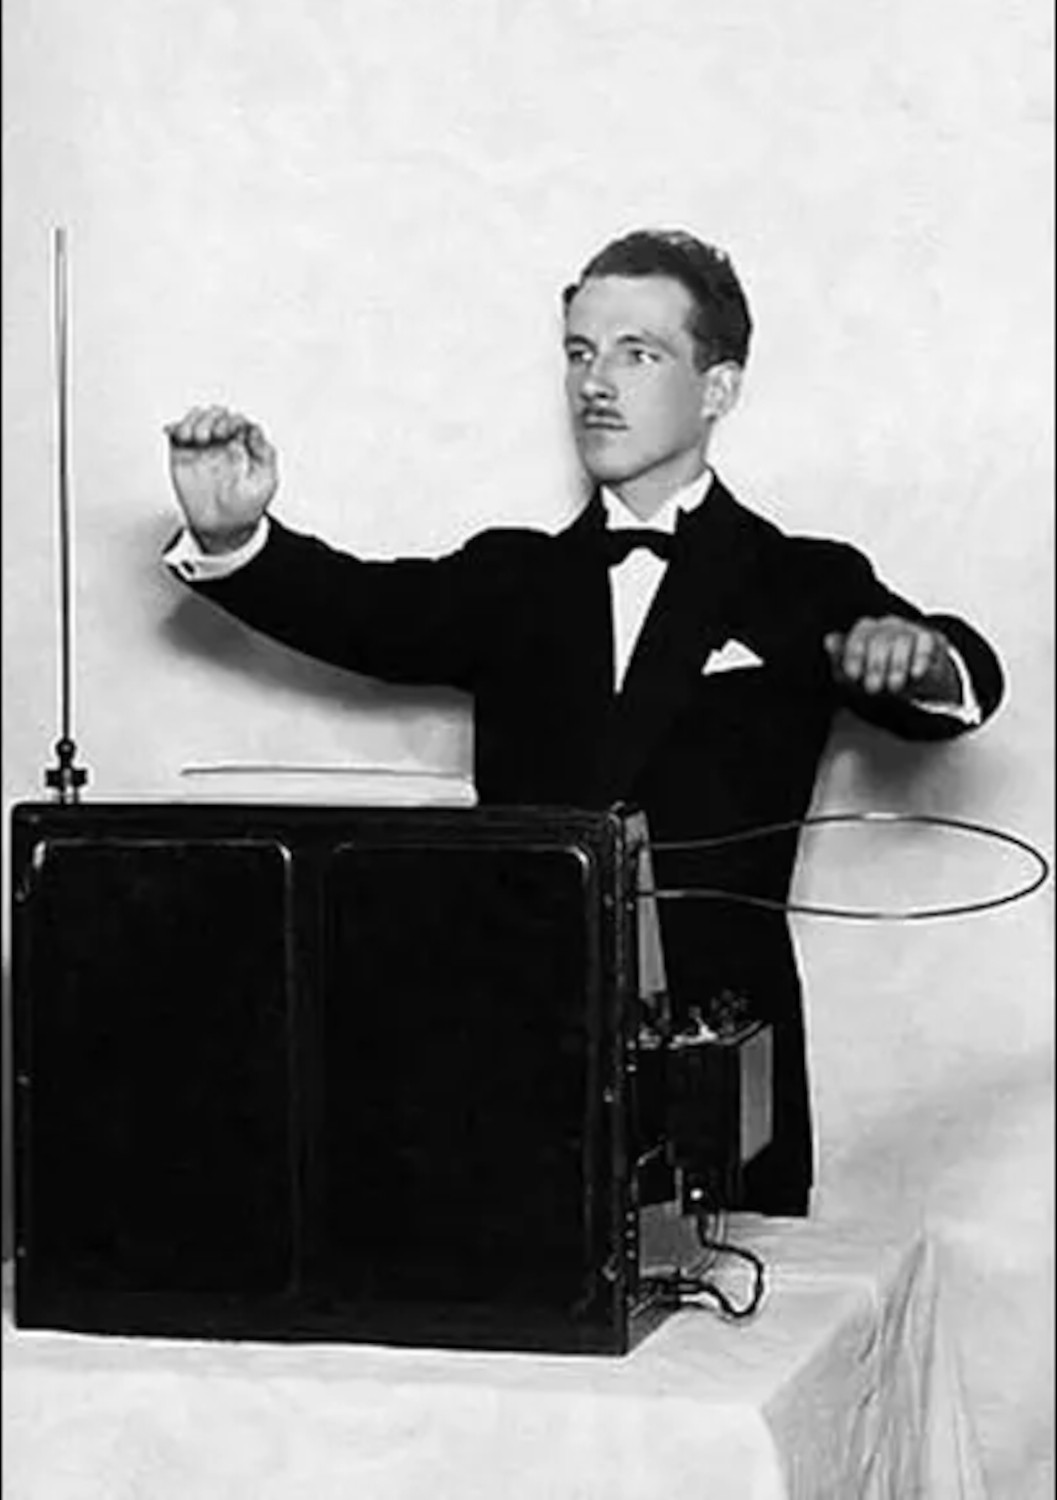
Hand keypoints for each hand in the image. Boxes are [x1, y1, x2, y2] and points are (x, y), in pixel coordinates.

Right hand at [165, 405, 278, 553]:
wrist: (223, 529)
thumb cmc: (247, 508)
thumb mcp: (266, 481)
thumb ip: (265, 453)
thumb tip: (254, 428)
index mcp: (243, 446)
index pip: (236, 419)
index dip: (232, 420)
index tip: (230, 432)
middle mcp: (222, 444)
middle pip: (215, 414)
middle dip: (212, 418)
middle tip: (213, 436)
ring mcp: (201, 448)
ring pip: (195, 418)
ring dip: (195, 421)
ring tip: (198, 438)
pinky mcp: (182, 456)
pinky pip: (176, 433)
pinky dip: (176, 427)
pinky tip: (182, 437)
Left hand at [824, 616, 960, 701]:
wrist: (916, 680)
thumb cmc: (881, 674)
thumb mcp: (856, 673)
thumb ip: (840, 658)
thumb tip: (828, 641)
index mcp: (867, 630)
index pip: (859, 636)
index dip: (854, 655)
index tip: (853, 675)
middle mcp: (888, 625)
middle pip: (880, 640)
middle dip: (876, 666)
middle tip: (873, 688)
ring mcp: (910, 629)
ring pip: (902, 641)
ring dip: (897, 667)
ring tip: (894, 687)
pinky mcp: (931, 638)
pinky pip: (926, 643)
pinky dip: (921, 658)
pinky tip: (915, 673)